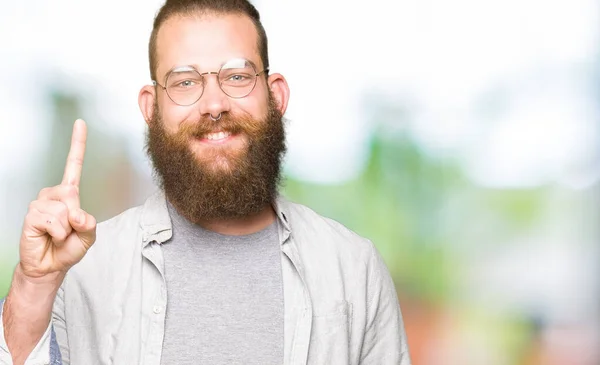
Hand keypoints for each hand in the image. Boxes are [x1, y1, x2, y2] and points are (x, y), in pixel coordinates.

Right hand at [18, 119, 96, 278]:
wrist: (50, 266)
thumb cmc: (68, 247)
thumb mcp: (88, 235)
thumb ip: (88, 224)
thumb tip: (76, 215)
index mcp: (69, 194)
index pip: (73, 165)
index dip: (77, 143)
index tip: (80, 122)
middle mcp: (53, 194)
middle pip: (73, 196)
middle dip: (76, 218)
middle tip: (68, 231)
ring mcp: (40, 203)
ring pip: (64, 211)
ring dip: (66, 228)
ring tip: (58, 235)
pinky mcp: (31, 214)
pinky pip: (53, 221)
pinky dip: (57, 233)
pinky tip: (49, 236)